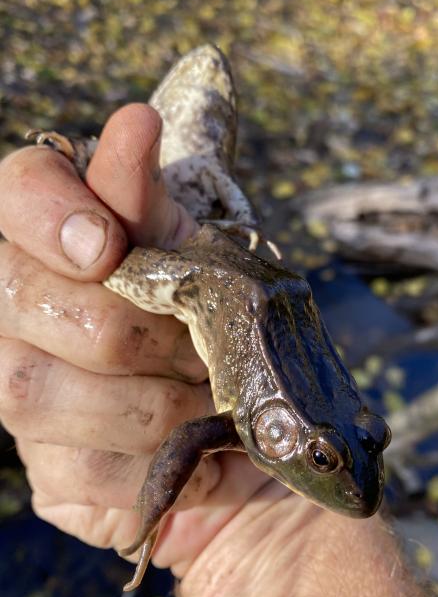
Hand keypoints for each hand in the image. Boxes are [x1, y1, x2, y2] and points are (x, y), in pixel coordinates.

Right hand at [0, 104, 281, 580]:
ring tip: (209, 401)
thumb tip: (133, 121)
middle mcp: (16, 311)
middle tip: (199, 345)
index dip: (48, 211)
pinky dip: (153, 461)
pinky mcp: (49, 475)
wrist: (255, 432)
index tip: (107, 245)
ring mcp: (20, 392)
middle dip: (126, 327)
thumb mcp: (207, 268)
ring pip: (28, 390)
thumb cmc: (225, 332)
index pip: (16, 190)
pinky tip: (200, 452)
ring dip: (144, 400)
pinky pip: (78, 471)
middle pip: (15, 297)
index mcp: (58, 240)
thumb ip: (158, 208)